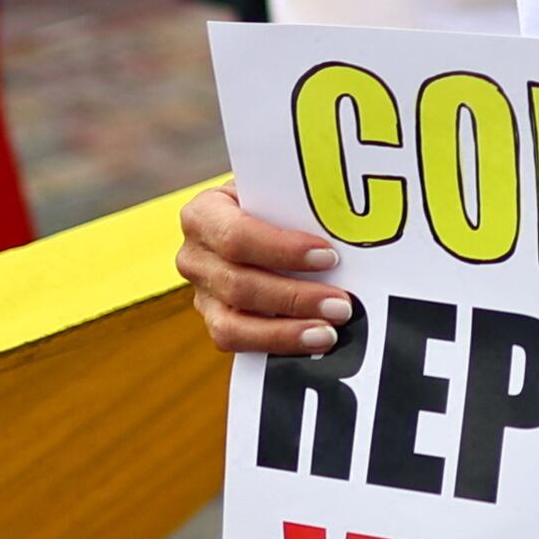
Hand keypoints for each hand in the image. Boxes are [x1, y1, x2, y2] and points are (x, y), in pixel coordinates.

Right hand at [177, 181, 362, 359]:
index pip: (237, 236)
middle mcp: (194, 256)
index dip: (282, 250)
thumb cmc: (271, 204)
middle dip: (295, 297)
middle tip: (341, 305)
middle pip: (239, 285)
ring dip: (286, 331)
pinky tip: (310, 342)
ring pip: (233, 324)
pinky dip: (277, 344)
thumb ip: (297, 209)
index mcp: (203, 214)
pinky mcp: (215, 321)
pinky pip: (238, 343)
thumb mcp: (277, 194)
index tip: (328, 257)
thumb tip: (345, 230)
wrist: (253, 220)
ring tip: (328, 332)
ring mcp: (201, 294)